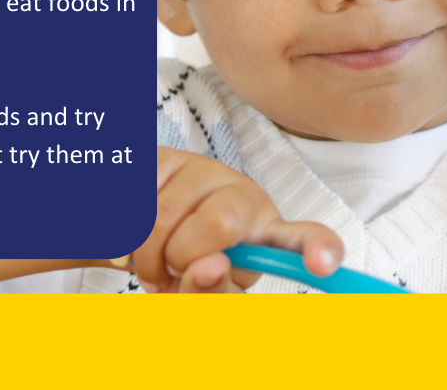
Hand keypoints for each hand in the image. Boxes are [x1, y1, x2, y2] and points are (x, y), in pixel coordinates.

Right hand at [135, 147, 343, 292]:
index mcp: (264, 232)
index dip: (315, 248)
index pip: (299, 239)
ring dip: (144, 253)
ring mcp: (204, 169)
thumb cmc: (184, 266)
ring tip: (148, 259)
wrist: (144, 232)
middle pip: (220, 224)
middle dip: (182, 259)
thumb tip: (211, 266)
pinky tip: (132, 231)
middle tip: (169, 271)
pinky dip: (123, 229)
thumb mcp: (201, 289)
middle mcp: (241, 193)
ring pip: (164, 216)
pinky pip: (135, 198)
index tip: (323, 265)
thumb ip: (208, 290)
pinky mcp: (164, 157)